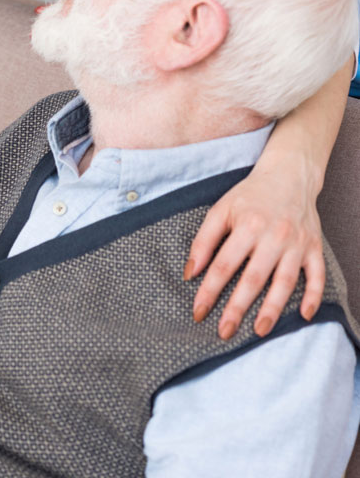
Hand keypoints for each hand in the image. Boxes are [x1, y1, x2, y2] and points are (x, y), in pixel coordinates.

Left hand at [184, 156, 323, 339]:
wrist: (289, 175)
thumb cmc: (251, 195)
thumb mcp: (222, 208)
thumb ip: (204, 240)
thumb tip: (190, 272)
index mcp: (248, 225)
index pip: (224, 264)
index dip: (209, 290)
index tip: (198, 312)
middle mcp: (274, 235)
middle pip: (253, 278)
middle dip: (237, 307)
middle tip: (224, 331)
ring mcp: (296, 243)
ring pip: (284, 282)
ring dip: (272, 308)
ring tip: (259, 330)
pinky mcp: (314, 247)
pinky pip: (317, 276)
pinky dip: (313, 296)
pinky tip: (303, 316)